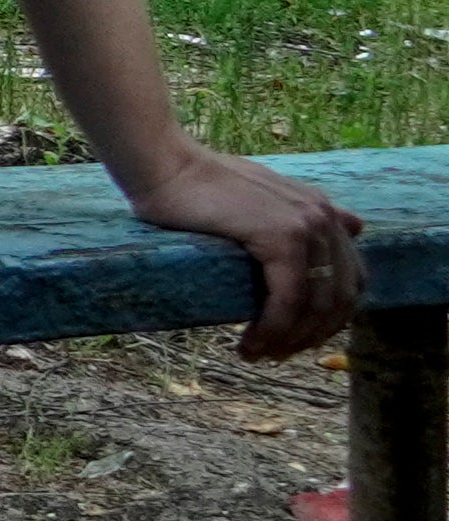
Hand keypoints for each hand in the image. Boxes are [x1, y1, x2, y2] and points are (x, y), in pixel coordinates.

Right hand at [122, 144, 366, 360]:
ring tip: (260, 353)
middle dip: (312, 335)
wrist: (165, 166)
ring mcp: (307, 225)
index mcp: (322, 210)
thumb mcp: (265, 196)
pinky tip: (252, 342)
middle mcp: (323, 217)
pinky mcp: (282, 237)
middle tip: (278, 354)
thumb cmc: (198, 185)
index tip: (299, 338)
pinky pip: (289, 299)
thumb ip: (305, 213)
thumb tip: (355, 225)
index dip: (331, 318)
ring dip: (291, 339)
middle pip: (340, 298)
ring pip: (317, 304)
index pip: (352, 279)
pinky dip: (273, 328)